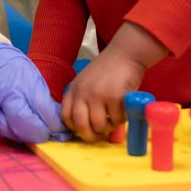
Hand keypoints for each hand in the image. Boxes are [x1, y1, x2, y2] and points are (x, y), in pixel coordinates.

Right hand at [0, 43, 71, 142]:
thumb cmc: (11, 68)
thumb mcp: (31, 77)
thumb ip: (42, 100)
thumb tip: (56, 121)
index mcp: (17, 84)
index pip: (41, 110)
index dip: (55, 123)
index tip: (63, 128)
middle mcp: (3, 100)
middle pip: (27, 127)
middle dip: (43, 133)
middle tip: (55, 134)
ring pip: (16, 134)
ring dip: (31, 137)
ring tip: (42, 133)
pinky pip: (6, 133)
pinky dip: (19, 134)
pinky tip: (26, 132)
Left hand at [62, 22, 166, 141]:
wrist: (125, 54)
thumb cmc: (109, 70)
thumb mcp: (87, 81)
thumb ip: (84, 99)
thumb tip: (87, 126)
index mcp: (74, 88)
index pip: (65, 115)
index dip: (73, 127)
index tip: (83, 129)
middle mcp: (83, 92)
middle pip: (80, 124)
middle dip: (90, 135)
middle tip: (98, 135)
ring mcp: (98, 95)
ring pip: (99, 125)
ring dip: (108, 128)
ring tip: (113, 120)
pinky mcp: (114, 97)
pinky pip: (117, 119)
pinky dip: (121, 120)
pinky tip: (123, 111)